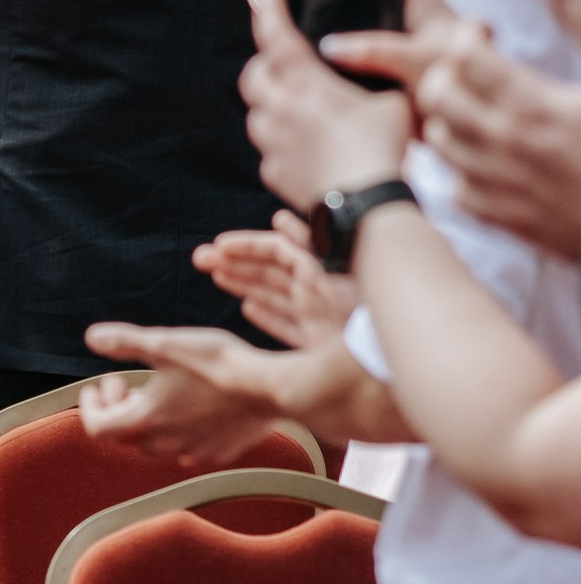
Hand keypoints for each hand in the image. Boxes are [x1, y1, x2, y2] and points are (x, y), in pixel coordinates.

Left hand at [79, 324, 291, 467]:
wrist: (270, 387)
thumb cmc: (217, 363)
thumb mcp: (166, 344)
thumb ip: (125, 341)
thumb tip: (92, 337)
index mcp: (146, 420)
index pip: (98, 428)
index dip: (91, 407)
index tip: (98, 386)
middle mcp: (165, 444)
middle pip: (125, 436)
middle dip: (119, 409)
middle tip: (128, 383)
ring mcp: (193, 451)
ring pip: (156, 445)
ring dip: (148, 421)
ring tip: (160, 393)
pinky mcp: (219, 452)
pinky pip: (188, 448)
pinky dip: (179, 430)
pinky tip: (192, 408)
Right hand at [194, 215, 353, 349]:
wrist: (383, 364)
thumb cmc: (361, 313)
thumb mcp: (333, 274)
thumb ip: (308, 245)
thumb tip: (279, 219)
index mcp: (321, 272)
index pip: (278, 251)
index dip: (247, 245)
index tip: (218, 246)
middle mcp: (318, 292)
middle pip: (271, 271)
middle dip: (236, 262)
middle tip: (199, 259)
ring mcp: (318, 318)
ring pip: (274, 295)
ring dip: (244, 283)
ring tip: (216, 275)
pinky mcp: (318, 344)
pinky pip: (288, 326)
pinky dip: (267, 316)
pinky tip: (249, 307)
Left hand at [241, 0, 410, 208]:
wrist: (367, 210)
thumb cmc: (385, 152)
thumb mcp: (397, 102)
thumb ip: (382, 77)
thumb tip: (385, 59)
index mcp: (309, 87)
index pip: (277, 39)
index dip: (268, 13)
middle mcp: (282, 113)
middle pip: (252, 78)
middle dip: (263, 65)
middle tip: (282, 62)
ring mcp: (274, 146)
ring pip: (257, 116)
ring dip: (270, 105)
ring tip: (296, 106)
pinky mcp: (276, 175)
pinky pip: (268, 151)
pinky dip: (280, 142)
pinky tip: (304, 146)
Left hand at [330, 0, 580, 262]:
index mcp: (535, 105)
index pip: (462, 56)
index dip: (469, 36)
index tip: (488, 35)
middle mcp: (507, 146)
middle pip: (437, 96)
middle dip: (449, 71)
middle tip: (475, 68)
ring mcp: (502, 186)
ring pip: (439, 142)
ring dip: (450, 116)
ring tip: (479, 106)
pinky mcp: (506, 220)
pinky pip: (456, 188)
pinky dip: (463, 167)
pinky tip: (490, 154)